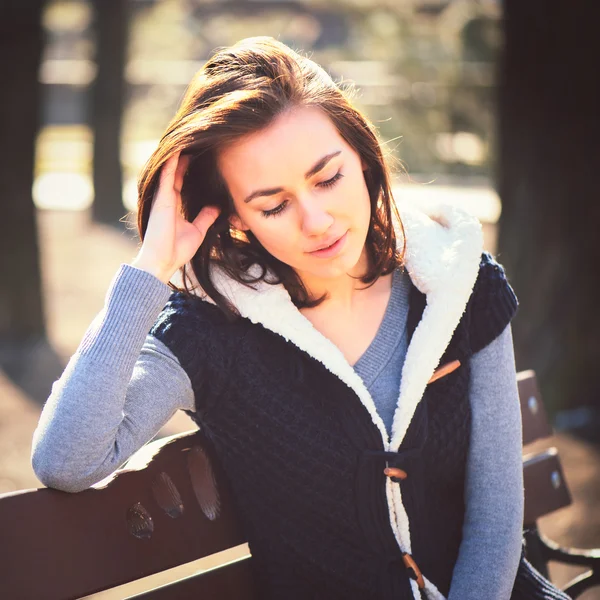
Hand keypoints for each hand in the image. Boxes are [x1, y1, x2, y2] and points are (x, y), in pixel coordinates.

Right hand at [132, 151, 220, 282]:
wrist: (163, 262)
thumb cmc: (176, 250)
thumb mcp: (197, 231)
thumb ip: (205, 217)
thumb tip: (216, 207)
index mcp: (173, 205)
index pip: (181, 181)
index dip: (186, 167)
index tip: (197, 154)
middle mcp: (167, 199)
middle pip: (175, 171)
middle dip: (183, 156)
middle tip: (192, 139)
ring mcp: (163, 198)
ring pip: (169, 170)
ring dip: (177, 154)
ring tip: (185, 136)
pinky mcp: (162, 199)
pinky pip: (166, 176)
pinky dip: (171, 162)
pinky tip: (177, 149)